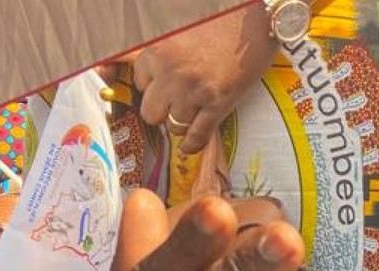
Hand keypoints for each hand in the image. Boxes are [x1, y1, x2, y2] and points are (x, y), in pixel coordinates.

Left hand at [132, 6, 278, 154]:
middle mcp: (172, 73)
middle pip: (151, 112)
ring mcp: (194, 91)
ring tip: (192, 113)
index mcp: (157, 51)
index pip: (139, 82)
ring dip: (181, 123)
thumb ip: (154, 49)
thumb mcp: (176, 28)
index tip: (162, 85)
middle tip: (175, 103)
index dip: (152, 85)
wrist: (256, 17)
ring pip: (174, 127)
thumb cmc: (218, 19)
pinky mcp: (218, 103)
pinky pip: (197, 136)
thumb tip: (122, 70)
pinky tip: (189, 146)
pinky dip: (192, 145)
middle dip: (162, 110)